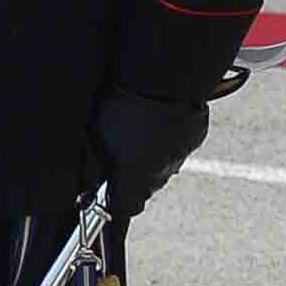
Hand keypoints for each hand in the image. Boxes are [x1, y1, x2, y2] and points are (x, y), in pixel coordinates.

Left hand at [89, 87, 211, 222]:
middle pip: (145, 187)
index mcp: (134, 177)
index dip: (116, 201)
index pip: (126, 209)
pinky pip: (179, 147)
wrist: (162, 75)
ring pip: (163, 167)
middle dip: (134, 174)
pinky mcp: (195, 139)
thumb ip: (94, 167)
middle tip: (123, 148)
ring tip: (141, 129)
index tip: (108, 191)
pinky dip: (169, 140)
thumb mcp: (95, 136)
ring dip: (152, 156)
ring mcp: (180, 157)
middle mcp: (160, 174)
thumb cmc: (123, 103)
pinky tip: (158, 121)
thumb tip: (89, 183)